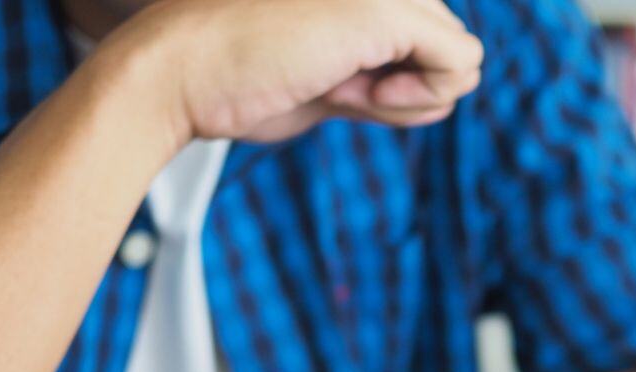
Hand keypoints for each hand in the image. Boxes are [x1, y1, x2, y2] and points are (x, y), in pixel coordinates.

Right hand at [97, 0, 483, 143]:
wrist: (174, 76)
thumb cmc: (236, 83)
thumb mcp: (325, 74)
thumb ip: (379, 71)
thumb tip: (441, 96)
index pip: (423, 29)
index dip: (399, 74)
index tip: (342, 80)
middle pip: (445, 39)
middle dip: (408, 83)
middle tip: (339, 87)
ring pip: (459, 53)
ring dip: (413, 95)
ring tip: (343, 86)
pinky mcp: (385, 10)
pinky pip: (460, 64)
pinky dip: (423, 98)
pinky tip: (368, 94)